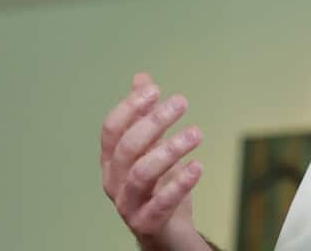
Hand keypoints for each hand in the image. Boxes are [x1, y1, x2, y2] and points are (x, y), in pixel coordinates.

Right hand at [100, 72, 206, 250]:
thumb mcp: (152, 147)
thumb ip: (145, 115)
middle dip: (153, 121)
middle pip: (127, 148)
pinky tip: (198, 166)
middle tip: (182, 102)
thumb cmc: (158, 185)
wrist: (167, 232)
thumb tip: (142, 78)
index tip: (156, 89)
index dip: (131, 107)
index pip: (112, 130)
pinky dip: (180, 183)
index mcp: (112, 160)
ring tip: (197, 132)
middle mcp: (114, 181)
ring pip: (141, 174)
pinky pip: (161, 203)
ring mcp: (127, 203)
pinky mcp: (147, 223)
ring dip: (170, 149)